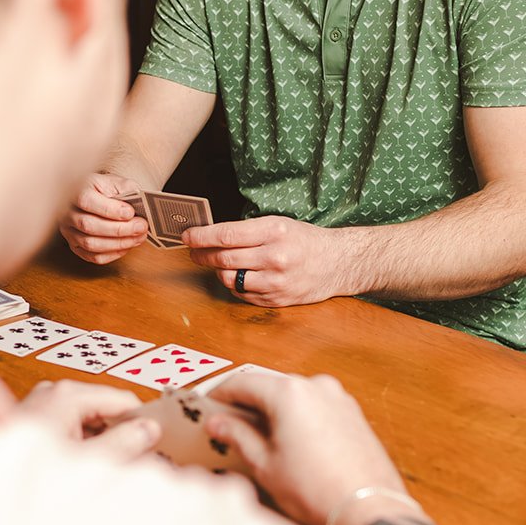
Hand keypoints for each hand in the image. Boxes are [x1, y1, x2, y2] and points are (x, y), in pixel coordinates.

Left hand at [19, 379, 159, 460]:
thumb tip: (149, 430)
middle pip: (104, 409)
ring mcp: (41, 406)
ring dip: (103, 442)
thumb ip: (124, 443)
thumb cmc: (31, 470)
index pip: (121, 399)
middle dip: (122, 434)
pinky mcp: (34, 422)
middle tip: (143, 460)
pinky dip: (85, 445)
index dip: (143, 420)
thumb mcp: (88, 460)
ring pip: (88, 421)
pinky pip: (71, 429)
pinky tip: (93, 468)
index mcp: (67, 395)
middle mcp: (53, 393)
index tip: (162, 440)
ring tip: (118, 469)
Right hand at [58, 173, 149, 263]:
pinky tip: (126, 246)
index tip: (130, 212)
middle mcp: (67, 212)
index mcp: (74, 191)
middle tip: (141, 227)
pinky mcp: (75, 245)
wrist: (87, 197)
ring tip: (138, 237)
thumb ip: (125, 188)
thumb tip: (139, 201)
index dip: (109, 210)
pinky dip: (112, 254)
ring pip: (90, 244)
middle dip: (119, 229)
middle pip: (88, 225)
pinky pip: (92, 256)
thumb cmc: (101, 190)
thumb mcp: (112, 181)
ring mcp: (68, 231)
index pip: (87, 201)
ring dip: (118, 244)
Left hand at [183, 216, 349, 305]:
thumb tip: (209, 236)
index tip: (186, 236)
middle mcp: (274, 257)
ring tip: (218, 263)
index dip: (200, 236)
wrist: (338, 263)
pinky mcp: (277, 300)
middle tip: (193, 252)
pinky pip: (242, 294)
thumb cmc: (305, 240)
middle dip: (202, 255)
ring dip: (218, 271)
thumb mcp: (278, 224)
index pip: (225, 235)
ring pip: (229, 279)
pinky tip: (238, 276)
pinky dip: (235, 285)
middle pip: (223, 258)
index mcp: (274, 231)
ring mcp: (276, 282)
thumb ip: (247, 231)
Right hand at [200, 372, 409, 524]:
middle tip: (229, 424)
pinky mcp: (353, 415)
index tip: (209, 407)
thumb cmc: (317, 490)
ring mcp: (339, 399)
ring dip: (274, 410)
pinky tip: (290, 442)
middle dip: (248, 404)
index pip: (243, 382)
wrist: (369, 512)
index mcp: (290, 392)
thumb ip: (238, 436)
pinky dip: (298, 417)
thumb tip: (218, 423)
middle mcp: (317, 386)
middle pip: (270, 386)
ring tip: (259, 438)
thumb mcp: (264, 464)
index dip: (221, 394)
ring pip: (294, 396)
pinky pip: (315, 407)